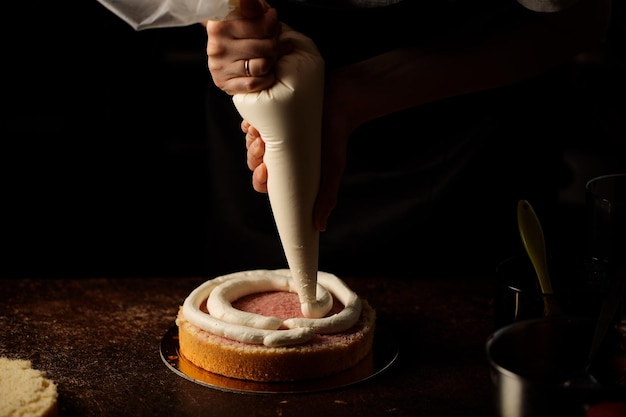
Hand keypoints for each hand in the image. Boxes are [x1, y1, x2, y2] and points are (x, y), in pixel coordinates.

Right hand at [205, 0, 290, 93]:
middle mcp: (218, 45)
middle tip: (274, 38)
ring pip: (263, 65)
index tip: (272, 18)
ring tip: (271, 54)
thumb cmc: (239, 29)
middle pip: (267, 46)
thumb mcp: (246, 14)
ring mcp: (220, 66)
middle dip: (276, 42)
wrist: (221, 48)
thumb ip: (256, 10)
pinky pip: (254, 83)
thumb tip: (270, 15)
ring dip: (272, 60)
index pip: (261, 24)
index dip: (271, 21)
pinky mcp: (224, 82)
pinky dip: (266, 78)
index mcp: (221, 24)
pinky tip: (265, 72)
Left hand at [242, 69, 354, 231]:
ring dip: (250, 140)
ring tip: (261, 132)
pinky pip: (250, 120)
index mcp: (287, 170)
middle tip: (262, 145)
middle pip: (252, 163)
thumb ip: (325, 198)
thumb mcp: (331, 170)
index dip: (258, 179)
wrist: (340, 102)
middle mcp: (277, 154)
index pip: (262, 183)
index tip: (264, 169)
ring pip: (249, 143)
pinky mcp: (270, 113)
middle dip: (253, 156)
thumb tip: (319, 227)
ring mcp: (272, 133)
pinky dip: (249, 122)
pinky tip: (256, 121)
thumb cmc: (335, 138)